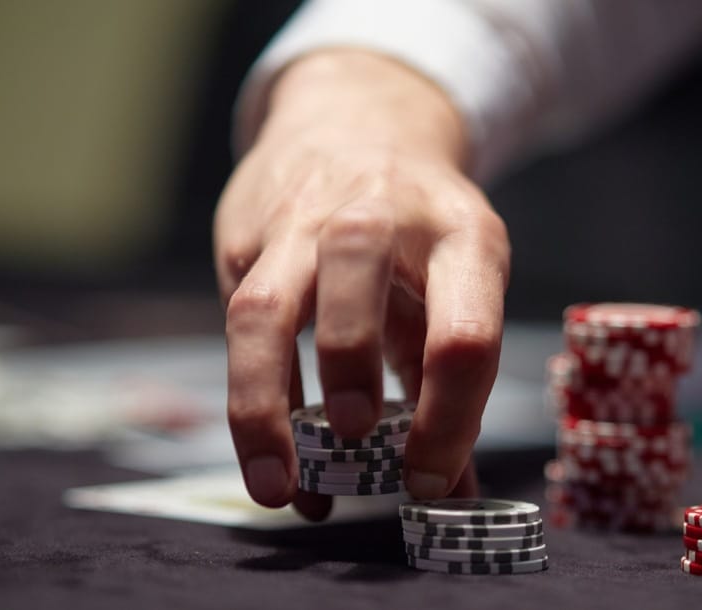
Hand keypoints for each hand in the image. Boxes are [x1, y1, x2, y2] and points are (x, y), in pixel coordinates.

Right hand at [214, 50, 508, 518]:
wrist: (357, 123)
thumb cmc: (420, 228)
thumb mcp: (460, 280)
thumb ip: (454, 381)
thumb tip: (452, 489)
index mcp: (461, 236)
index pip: (463, 333)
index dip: (450, 419)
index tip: (430, 480)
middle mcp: (379, 216)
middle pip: (356, 274)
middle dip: (350, 360)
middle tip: (357, 436)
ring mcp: (302, 221)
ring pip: (265, 307)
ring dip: (265, 402)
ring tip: (278, 485)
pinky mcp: (247, 238)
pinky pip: (238, 322)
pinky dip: (250, 394)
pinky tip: (267, 449)